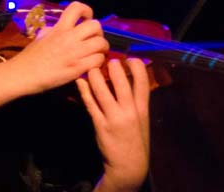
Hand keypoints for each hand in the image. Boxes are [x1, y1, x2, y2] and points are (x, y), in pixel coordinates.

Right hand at [8, 1, 108, 94]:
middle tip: (95, 41)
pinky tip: (92, 66)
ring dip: (102, 49)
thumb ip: (52, 30)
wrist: (22, 75)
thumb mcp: (39, 37)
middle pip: (95, 25)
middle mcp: (68, 38)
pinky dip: (98, 62)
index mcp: (59, 28)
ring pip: (101, 43)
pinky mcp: (77, 68)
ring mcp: (74, 53)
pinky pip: (97, 60)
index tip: (86, 19)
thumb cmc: (29, 57)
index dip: (87, 11)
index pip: (76, 8)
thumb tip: (57, 27)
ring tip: (97, 54)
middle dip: (99, 33)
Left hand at [76, 59, 149, 191]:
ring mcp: (114, 118)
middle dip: (113, 67)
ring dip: (95, 75)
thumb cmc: (135, 138)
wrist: (129, 165)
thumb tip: (130, 77)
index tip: (128, 58)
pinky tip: (80, 81)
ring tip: (90, 66)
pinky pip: (90, 103)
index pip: (143, 81)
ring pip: (102, 90)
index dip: (136, 66)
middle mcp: (129, 111)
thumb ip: (137, 99)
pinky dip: (84, 90)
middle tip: (105, 58)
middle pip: (121, 83)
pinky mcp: (100, 125)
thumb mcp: (142, 118)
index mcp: (142, 108)